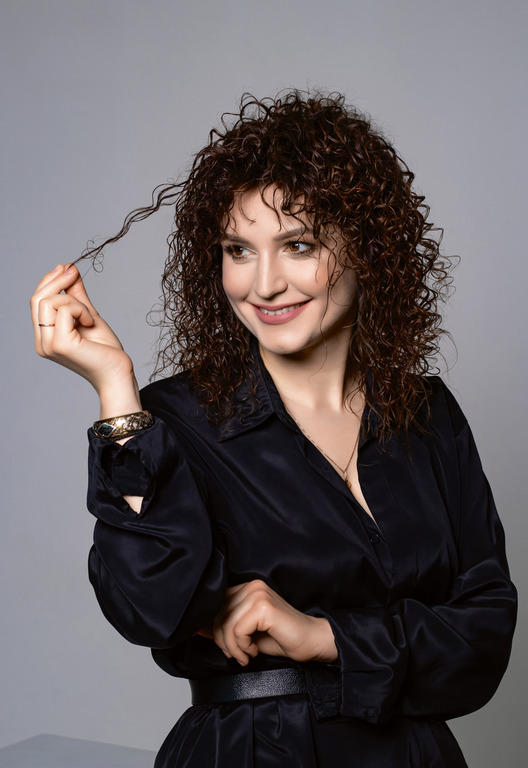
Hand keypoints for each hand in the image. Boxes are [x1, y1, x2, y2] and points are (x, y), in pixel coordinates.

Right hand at [31, 264, 138, 406]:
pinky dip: (81, 310)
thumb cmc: (105, 350)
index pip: (36, 302)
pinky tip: (90, 322)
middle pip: (38, 299)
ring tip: (89, 316)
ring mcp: (49, 345)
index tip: (66, 267)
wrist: (118, 373)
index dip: (49, 281)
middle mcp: (42, 342)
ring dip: (73, 300)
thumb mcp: (88, 315)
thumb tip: (68, 269)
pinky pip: (65, 309)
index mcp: (45, 337)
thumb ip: (76, 295)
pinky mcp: (60, 344)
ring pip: (50, 302)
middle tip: (73, 272)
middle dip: (57, 281)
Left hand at [197, 579, 337, 665]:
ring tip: (246, 655)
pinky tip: (253, 651)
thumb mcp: (248, 633)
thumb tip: (198, 628)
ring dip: (233, 647)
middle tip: (237, 655)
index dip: (213, 628)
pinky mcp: (264, 607)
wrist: (312, 641)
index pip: (216, 604)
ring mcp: (258, 594)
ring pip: (226, 624)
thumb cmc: (283, 638)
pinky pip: (237, 630)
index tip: (224, 646)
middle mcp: (252, 586)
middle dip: (222, 641)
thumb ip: (226, 627)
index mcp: (248, 587)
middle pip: (218, 614)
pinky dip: (242, 647)